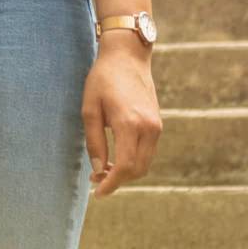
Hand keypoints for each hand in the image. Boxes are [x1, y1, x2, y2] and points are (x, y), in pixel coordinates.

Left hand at [82, 41, 159, 197]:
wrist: (127, 55)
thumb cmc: (103, 79)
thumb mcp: (90, 109)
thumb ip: (94, 143)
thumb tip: (99, 170)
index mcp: (129, 123)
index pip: (125, 167)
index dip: (111, 184)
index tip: (98, 193)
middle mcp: (148, 127)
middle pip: (138, 170)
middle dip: (118, 180)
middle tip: (96, 179)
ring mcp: (156, 125)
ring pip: (145, 163)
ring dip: (127, 172)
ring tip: (105, 169)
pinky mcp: (157, 122)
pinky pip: (148, 151)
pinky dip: (135, 160)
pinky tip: (117, 156)